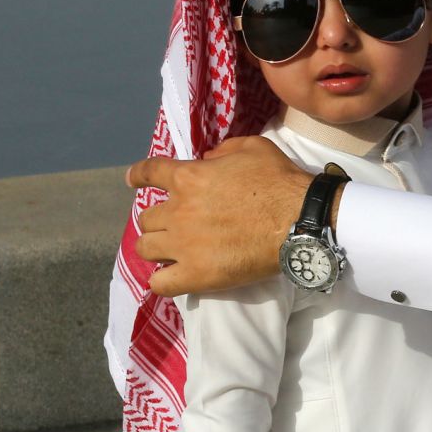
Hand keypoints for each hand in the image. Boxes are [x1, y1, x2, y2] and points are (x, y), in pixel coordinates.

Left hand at [127, 136, 311, 296]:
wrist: (298, 219)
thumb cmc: (279, 180)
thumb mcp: (253, 148)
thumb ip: (223, 149)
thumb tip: (208, 157)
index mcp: (188, 178)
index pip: (149, 173)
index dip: (137, 176)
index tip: (132, 180)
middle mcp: (178, 211)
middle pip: (146, 218)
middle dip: (157, 219)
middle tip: (173, 224)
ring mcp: (183, 245)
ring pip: (145, 248)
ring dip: (156, 247)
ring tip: (169, 252)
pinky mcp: (195, 274)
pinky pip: (160, 283)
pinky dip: (161, 280)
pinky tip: (169, 278)